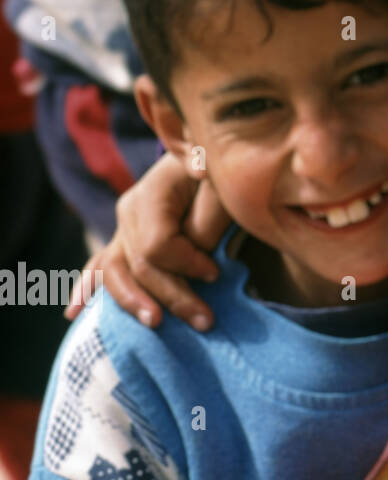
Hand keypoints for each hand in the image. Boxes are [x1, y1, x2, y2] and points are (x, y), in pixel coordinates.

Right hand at [65, 152, 230, 330]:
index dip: (186, 265)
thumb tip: (195, 266)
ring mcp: (123, 226)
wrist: (211, 155)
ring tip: (155, 323)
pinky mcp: (126, 238)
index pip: (156, 246)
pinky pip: (101, 266)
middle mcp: (129, 211)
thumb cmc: (222, 176)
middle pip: (138, 265)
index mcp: (151, 193)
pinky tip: (74, 313)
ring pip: (114, 271)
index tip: (217, 272)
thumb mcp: (223, 192)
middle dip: (172, 296)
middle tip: (205, 321)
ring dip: (133, 302)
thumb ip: (205, 227)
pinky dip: (87, 289)